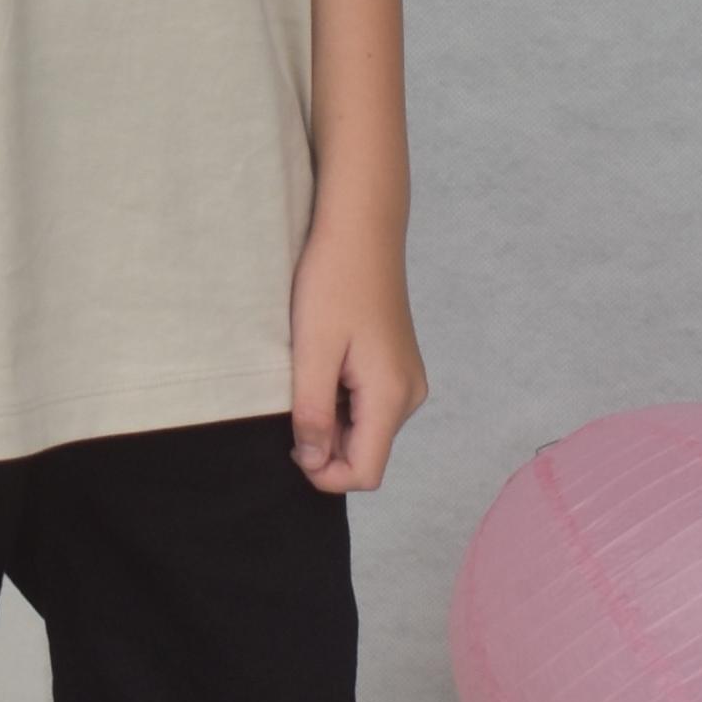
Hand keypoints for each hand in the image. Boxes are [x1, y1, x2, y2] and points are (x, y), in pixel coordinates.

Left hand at [289, 221, 425, 495]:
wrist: (361, 228)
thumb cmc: (333, 282)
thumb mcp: (313, 352)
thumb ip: (313, 413)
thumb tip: (313, 461)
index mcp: (392, 397)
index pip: (366, 473)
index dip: (324, 473)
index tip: (291, 441)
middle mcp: (409, 395)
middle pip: (366, 452)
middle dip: (325, 444)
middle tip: (294, 399)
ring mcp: (406, 379)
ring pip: (365, 429)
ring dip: (331, 420)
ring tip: (309, 374)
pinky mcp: (397, 365)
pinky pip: (368, 405)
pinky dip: (341, 401)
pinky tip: (324, 364)